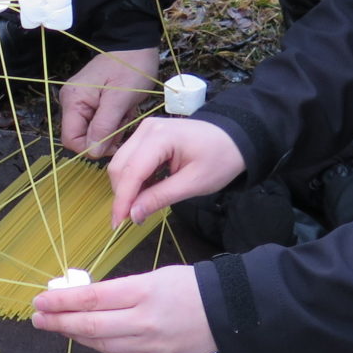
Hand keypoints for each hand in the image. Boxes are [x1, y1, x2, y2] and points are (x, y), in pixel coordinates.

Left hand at [31, 264, 214, 352]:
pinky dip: (97, 345)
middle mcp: (143, 322)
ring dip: (73, 335)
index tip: (41, 299)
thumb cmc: (191, 286)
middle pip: (90, 326)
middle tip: (38, 317)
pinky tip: (83, 338)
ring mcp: (149, 345)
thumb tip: (85, 298)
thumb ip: (120, 290)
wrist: (229, 313)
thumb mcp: (154, 276)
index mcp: (143, 293)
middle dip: (58, 322)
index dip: (62, 301)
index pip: (92, 298)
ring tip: (55, 326)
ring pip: (100, 343)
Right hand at [59, 47, 162, 157]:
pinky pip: (99, 123)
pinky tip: (123, 110)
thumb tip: (93, 152)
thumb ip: (104, 126)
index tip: (114, 141)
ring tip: (125, 112)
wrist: (136, 46)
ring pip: (93, 132)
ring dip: (112, 128)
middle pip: (82, 137)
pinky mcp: (91, 101)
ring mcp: (80, 102)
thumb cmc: (130, 68)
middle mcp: (71, 102)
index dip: (91, 147)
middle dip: (105, 136)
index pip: (71, 140)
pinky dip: (113, 121)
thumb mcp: (120, 98)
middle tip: (123, 121)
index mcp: (73, 100)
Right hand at [107, 117, 245, 224]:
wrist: (234, 138)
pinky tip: (147, 191)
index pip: (131, 171)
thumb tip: (132, 214)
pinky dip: (134, 179)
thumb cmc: (220, 159)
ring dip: (127, 187)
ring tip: (142, 205)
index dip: (122, 199)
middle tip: (133, 218)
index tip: (118, 223)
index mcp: (160, 137)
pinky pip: (130, 159)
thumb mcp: (193, 183)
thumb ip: (160, 197)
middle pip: (120, 166)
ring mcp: (145, 130)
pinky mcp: (146, 135)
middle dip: (122, 194)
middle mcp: (147, 129)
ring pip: (121, 163)